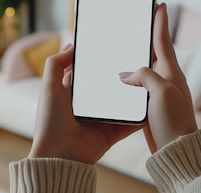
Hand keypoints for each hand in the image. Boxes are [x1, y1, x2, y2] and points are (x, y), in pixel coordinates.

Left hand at [28, 44, 140, 164]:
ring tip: (148, 76)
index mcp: (71, 92)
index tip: (111, 46)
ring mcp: (101, 118)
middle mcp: (87, 104)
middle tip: (136, 58)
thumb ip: (56, 63)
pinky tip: (151, 101)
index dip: (97, 60)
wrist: (61, 155)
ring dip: (133, 92)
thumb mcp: (49, 86)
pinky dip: (140, 114)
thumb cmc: (51, 121)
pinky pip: (130, 121)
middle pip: (107, 84)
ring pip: (122, 101)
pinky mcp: (112, 131)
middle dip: (120, 74)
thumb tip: (71, 46)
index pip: (87, 71)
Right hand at [120, 3, 197, 152]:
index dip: (160, 21)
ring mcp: (158, 93)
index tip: (160, 4)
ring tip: (123, 47)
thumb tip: (125, 75)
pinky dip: (128, 81)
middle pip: (152, 52)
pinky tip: (118, 81)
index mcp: (171, 72)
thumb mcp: (160, 91)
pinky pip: (137, 88)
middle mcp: (166, 79)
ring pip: (143, 70)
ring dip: (134, 59)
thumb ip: (144, 76)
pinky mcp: (150, 107)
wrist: (178, 151)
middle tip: (138, 22)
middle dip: (146, 37)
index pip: (163, 41)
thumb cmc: (175, 121)